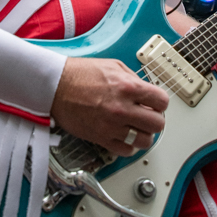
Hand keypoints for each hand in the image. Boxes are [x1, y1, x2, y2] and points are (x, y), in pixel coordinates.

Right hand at [51, 57, 167, 157]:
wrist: (55, 86)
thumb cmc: (79, 74)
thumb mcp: (113, 66)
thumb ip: (133, 79)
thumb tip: (146, 92)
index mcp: (128, 87)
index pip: (162, 101)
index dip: (160, 102)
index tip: (155, 103)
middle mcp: (123, 108)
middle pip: (157, 124)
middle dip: (155, 119)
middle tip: (147, 116)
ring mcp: (112, 125)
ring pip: (144, 141)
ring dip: (143, 134)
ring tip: (136, 127)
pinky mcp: (101, 138)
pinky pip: (126, 151)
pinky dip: (128, 146)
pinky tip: (124, 136)